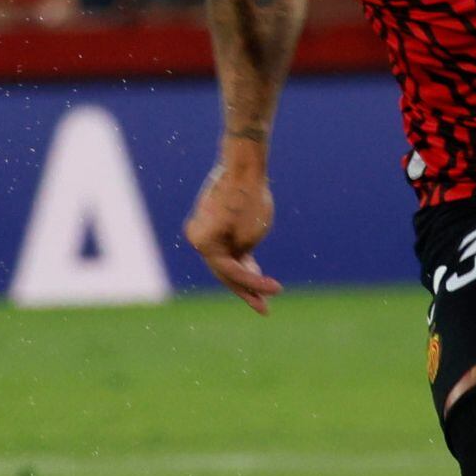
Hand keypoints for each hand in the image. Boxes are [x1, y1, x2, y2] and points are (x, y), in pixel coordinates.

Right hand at [184, 165, 281, 313]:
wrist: (243, 165)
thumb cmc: (250, 196)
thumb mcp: (253, 232)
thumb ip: (243, 254)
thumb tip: (239, 261)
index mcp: (203, 242)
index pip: (231, 272)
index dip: (255, 285)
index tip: (278, 290)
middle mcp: (197, 239)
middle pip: (224, 271)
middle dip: (246, 290)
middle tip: (265, 310)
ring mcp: (203, 232)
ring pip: (225, 261)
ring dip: (244, 277)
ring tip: (264, 295)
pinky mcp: (213, 226)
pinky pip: (226, 249)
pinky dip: (240, 260)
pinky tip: (254, 273)